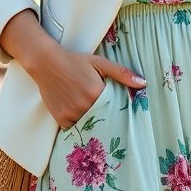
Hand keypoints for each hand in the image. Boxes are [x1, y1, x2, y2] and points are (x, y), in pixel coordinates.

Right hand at [28, 45, 145, 129]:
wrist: (46, 63)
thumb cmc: (75, 61)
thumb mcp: (100, 63)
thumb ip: (122, 73)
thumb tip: (143, 84)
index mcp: (96, 92)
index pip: (115, 109)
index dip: (120, 113)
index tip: (126, 118)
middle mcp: (84, 105)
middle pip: (103, 120)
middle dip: (109, 122)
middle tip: (117, 128)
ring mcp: (71, 114)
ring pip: (89, 127)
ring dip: (94, 126)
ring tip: (101, 126)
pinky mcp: (60, 119)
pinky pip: (74, 130)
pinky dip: (80, 128)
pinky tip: (84, 124)